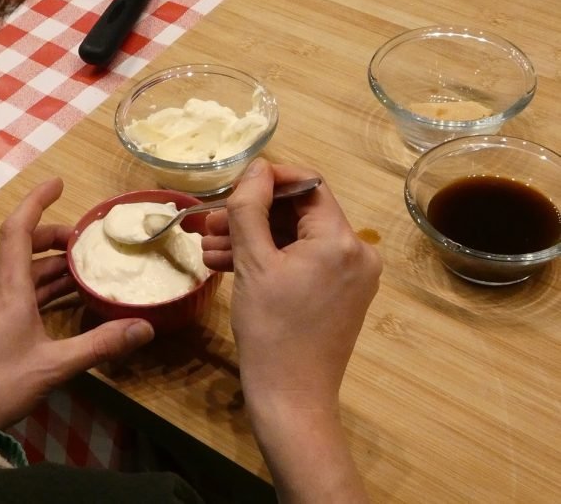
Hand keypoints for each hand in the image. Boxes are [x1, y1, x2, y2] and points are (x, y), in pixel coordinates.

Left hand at [0, 179, 154, 432]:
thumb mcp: (53, 366)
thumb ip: (100, 345)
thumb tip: (144, 327)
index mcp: (9, 290)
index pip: (19, 230)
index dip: (37, 201)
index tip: (59, 183)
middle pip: (22, 247)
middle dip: (54, 236)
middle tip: (86, 240)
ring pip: (24, 272)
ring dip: (53, 264)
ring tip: (86, 268)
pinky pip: (23, 294)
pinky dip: (46, 289)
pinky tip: (68, 301)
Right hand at [203, 158, 380, 501]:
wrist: (291, 399)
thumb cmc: (271, 330)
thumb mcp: (254, 263)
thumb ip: (251, 208)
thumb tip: (256, 167)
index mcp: (342, 241)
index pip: (309, 186)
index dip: (270, 179)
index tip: (232, 188)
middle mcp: (356, 253)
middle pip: (300, 214)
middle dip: (252, 215)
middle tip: (209, 223)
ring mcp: (350, 277)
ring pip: (297, 240)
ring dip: (254, 239)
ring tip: (209, 248)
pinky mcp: (339, 296)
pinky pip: (302, 264)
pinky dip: (270, 261)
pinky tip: (229, 265)